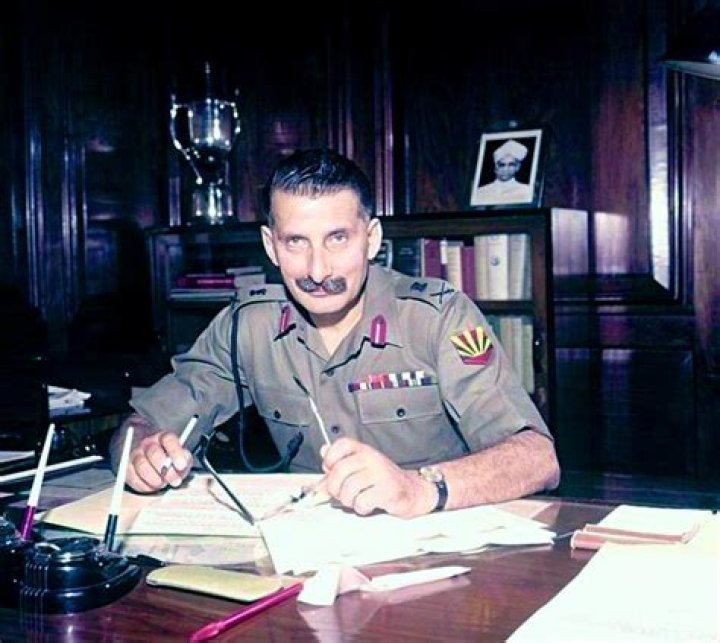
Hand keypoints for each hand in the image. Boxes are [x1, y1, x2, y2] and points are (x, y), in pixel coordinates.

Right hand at [125, 430, 192, 492]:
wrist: (142, 451)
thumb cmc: (166, 456)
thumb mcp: (179, 454)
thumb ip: (184, 459)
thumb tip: (183, 466)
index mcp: (163, 437)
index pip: (169, 440)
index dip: (176, 453)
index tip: (181, 466)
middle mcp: (148, 443)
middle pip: (154, 453)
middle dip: (166, 470)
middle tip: (174, 481)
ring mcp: (135, 454)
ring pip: (142, 465)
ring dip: (154, 479)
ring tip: (162, 484)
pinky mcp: (125, 467)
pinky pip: (133, 478)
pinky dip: (144, 485)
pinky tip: (152, 486)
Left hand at [320, 437, 436, 517]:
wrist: (412, 491)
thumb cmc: (383, 481)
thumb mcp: (361, 467)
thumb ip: (341, 462)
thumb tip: (323, 452)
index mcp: (363, 450)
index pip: (341, 445)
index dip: (330, 458)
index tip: (330, 470)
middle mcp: (371, 458)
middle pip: (339, 471)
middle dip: (335, 488)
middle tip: (341, 494)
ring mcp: (380, 473)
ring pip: (349, 488)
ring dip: (348, 501)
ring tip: (356, 500)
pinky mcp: (388, 490)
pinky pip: (362, 501)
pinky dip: (361, 508)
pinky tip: (368, 505)